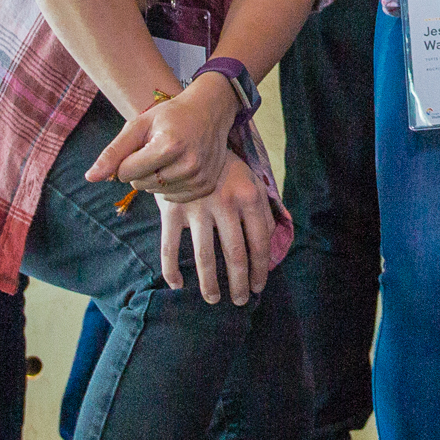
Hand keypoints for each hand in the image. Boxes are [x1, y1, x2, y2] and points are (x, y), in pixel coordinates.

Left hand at [88, 77, 234, 203]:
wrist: (210, 111)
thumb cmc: (170, 116)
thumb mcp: (139, 125)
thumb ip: (113, 152)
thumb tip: (90, 177)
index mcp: (169, 146)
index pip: (125, 172)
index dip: (127, 159)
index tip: (141, 145)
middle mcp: (188, 165)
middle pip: (139, 184)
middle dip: (140, 169)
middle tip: (157, 148)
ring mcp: (200, 177)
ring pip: (155, 193)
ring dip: (155, 178)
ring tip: (171, 155)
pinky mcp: (206, 186)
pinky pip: (172, 198)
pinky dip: (170, 185)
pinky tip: (179, 166)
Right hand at [155, 154, 279, 304]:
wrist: (190, 140)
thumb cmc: (226, 169)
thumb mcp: (252, 182)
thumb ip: (263, 212)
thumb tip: (269, 248)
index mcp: (248, 197)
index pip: (259, 242)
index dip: (260, 269)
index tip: (259, 285)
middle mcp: (224, 204)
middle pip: (234, 254)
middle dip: (239, 283)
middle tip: (241, 300)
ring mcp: (196, 208)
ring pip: (205, 256)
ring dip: (210, 283)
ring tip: (214, 299)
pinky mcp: (171, 210)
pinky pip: (169, 247)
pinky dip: (171, 269)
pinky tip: (177, 285)